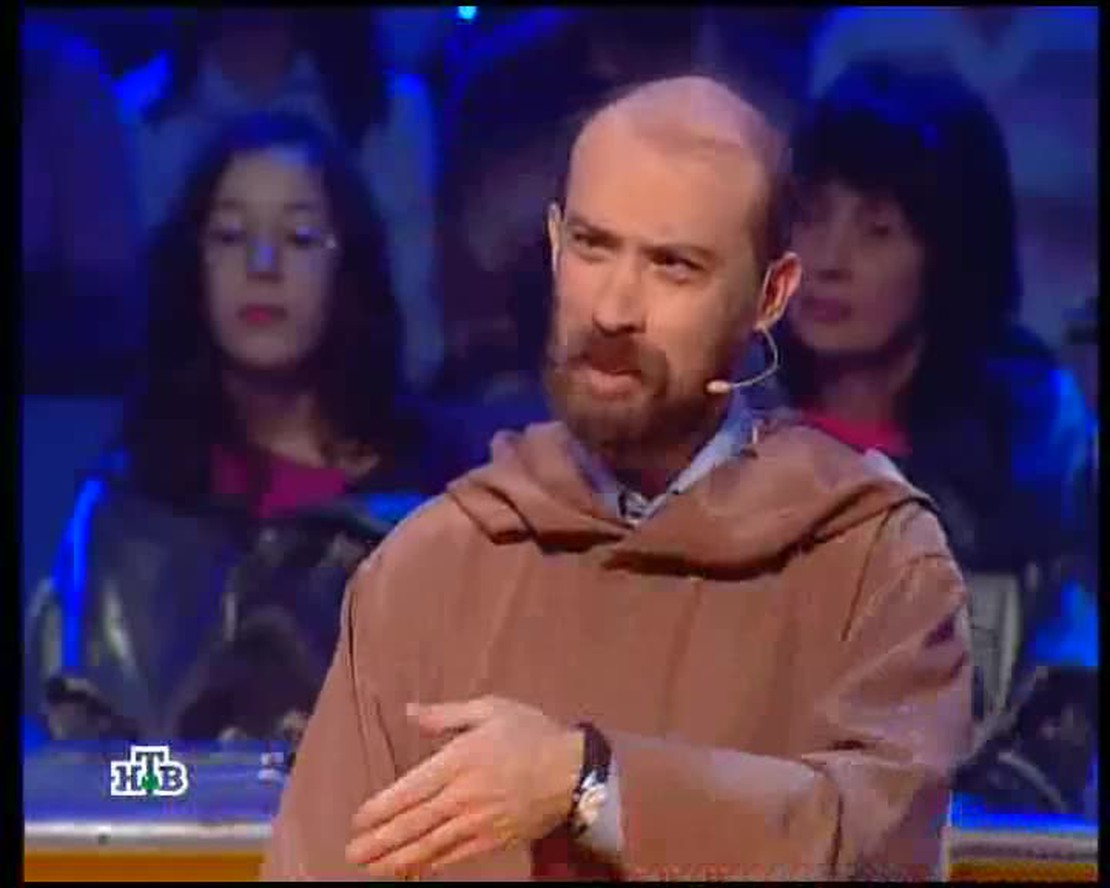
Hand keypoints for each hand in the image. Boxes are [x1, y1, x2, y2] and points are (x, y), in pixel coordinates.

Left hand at [345, 696, 583, 877]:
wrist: (575, 771)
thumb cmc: (530, 733)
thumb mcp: (489, 709)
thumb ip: (446, 715)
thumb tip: (409, 712)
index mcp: (460, 760)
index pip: (411, 789)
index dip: (381, 808)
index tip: (358, 819)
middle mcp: (464, 796)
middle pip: (414, 823)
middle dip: (380, 841)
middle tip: (352, 854)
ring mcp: (478, 823)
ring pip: (429, 846)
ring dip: (397, 859)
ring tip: (371, 868)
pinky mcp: (493, 841)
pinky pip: (454, 857)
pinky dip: (429, 865)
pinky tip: (410, 871)